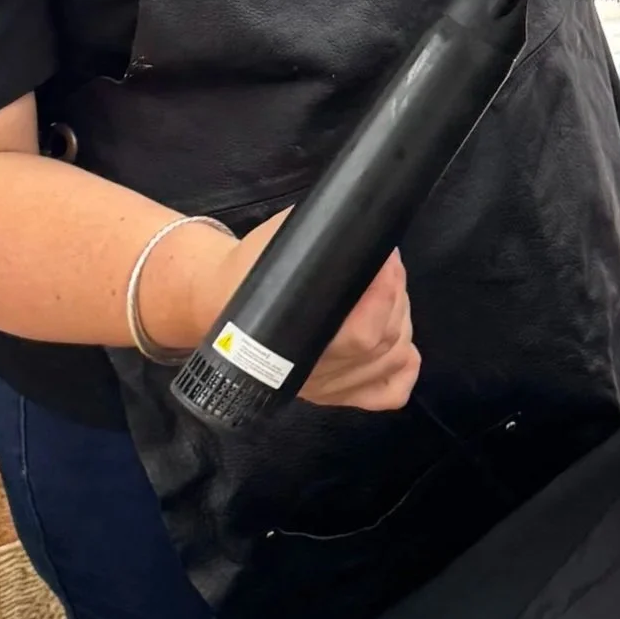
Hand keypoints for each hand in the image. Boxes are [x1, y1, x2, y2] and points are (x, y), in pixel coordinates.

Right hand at [218, 214, 418, 410]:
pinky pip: (386, 394)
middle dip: (395, 295)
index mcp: (294, 339)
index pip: (361, 333)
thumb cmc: (249, 269)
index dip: (385, 293)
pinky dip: (403, 370)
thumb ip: (320, 236)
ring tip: (391, 289)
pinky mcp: (337, 393)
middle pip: (382, 344)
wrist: (216, 301)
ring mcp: (327, 387)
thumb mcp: (278, 241)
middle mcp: (314, 373)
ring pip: (389, 362)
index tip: (387, 257)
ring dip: (402, 321)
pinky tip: (403, 346)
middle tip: (390, 263)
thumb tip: (364, 224)